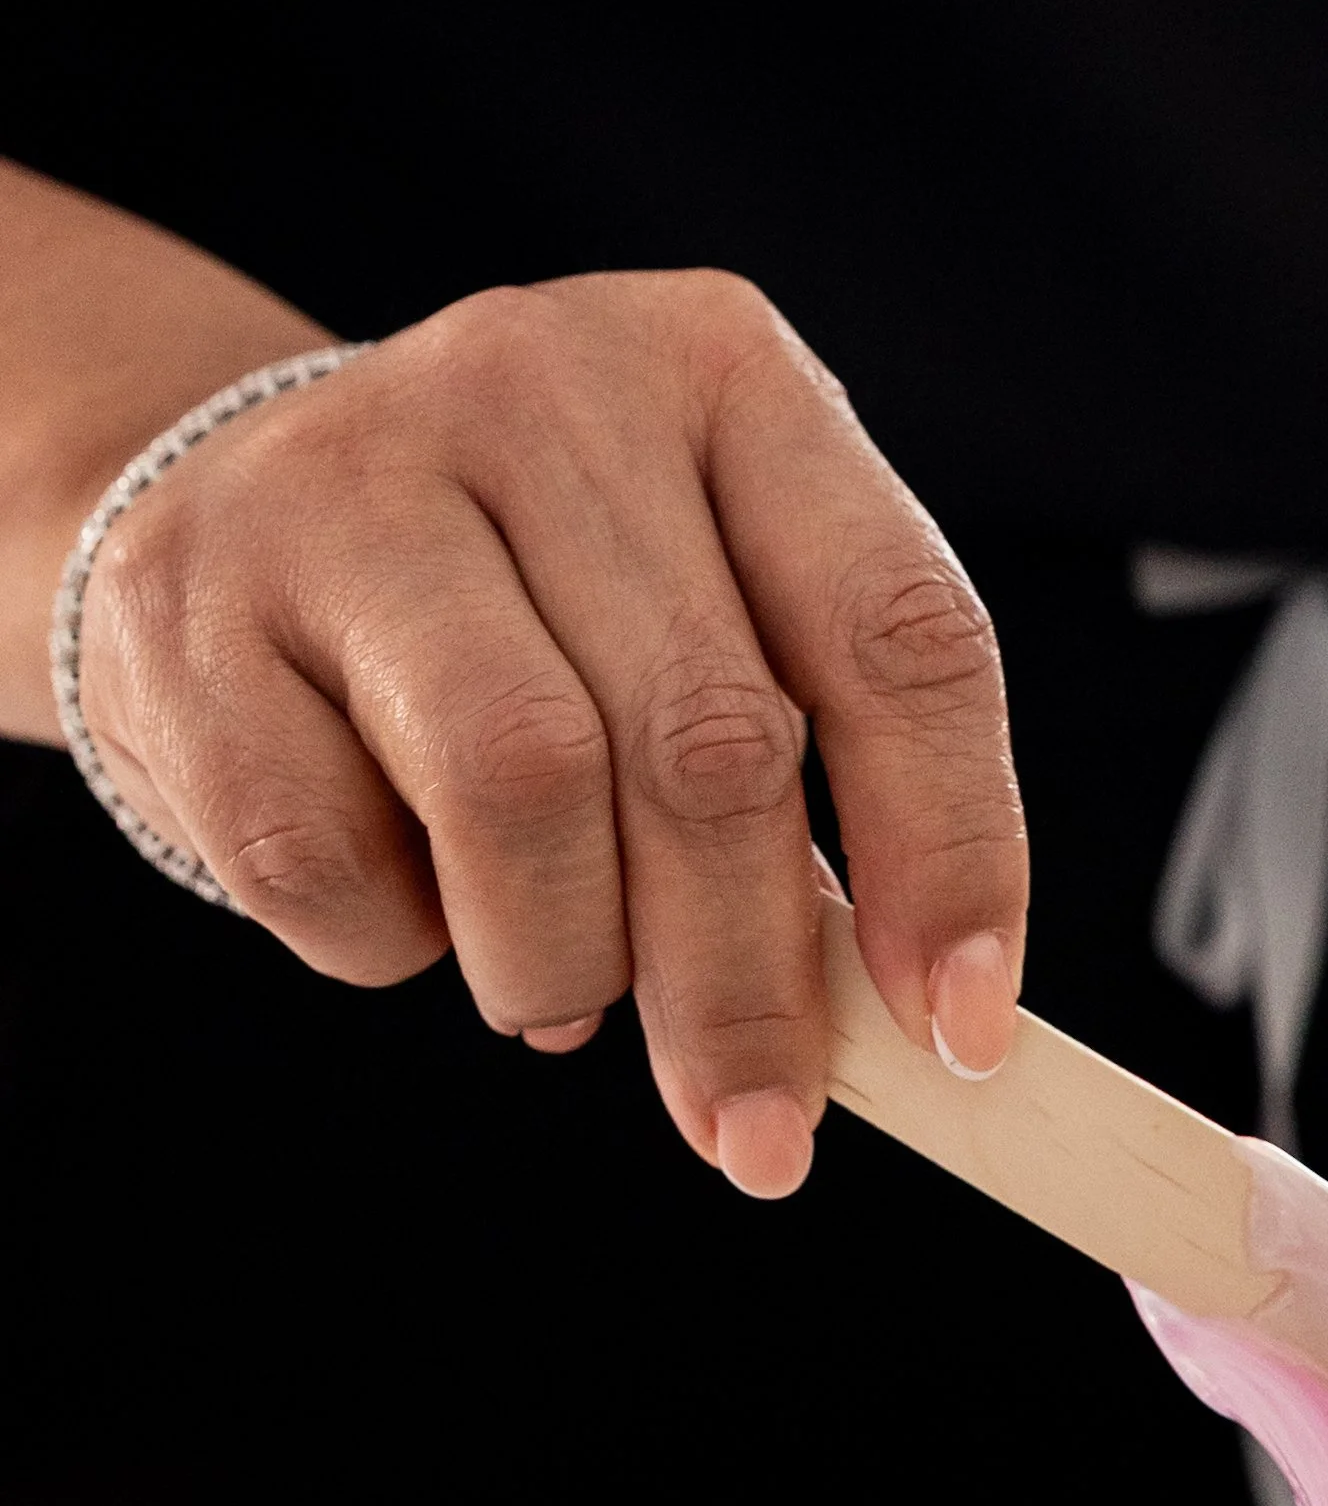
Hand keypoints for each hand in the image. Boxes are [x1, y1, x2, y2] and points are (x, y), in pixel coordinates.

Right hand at [71, 270, 1026, 1191]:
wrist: (225, 514)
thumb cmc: (526, 609)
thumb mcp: (697, 626)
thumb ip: (811, 787)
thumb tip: (916, 1024)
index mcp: (722, 374)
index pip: (897, 633)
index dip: (951, 851)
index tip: (961, 1031)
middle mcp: (543, 383)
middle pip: (709, 742)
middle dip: (749, 982)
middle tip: (761, 1131)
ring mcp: (347, 475)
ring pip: (524, 790)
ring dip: (564, 962)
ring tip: (557, 992)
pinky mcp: (190, 603)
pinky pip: (329, 855)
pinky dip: (391, 944)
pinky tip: (406, 905)